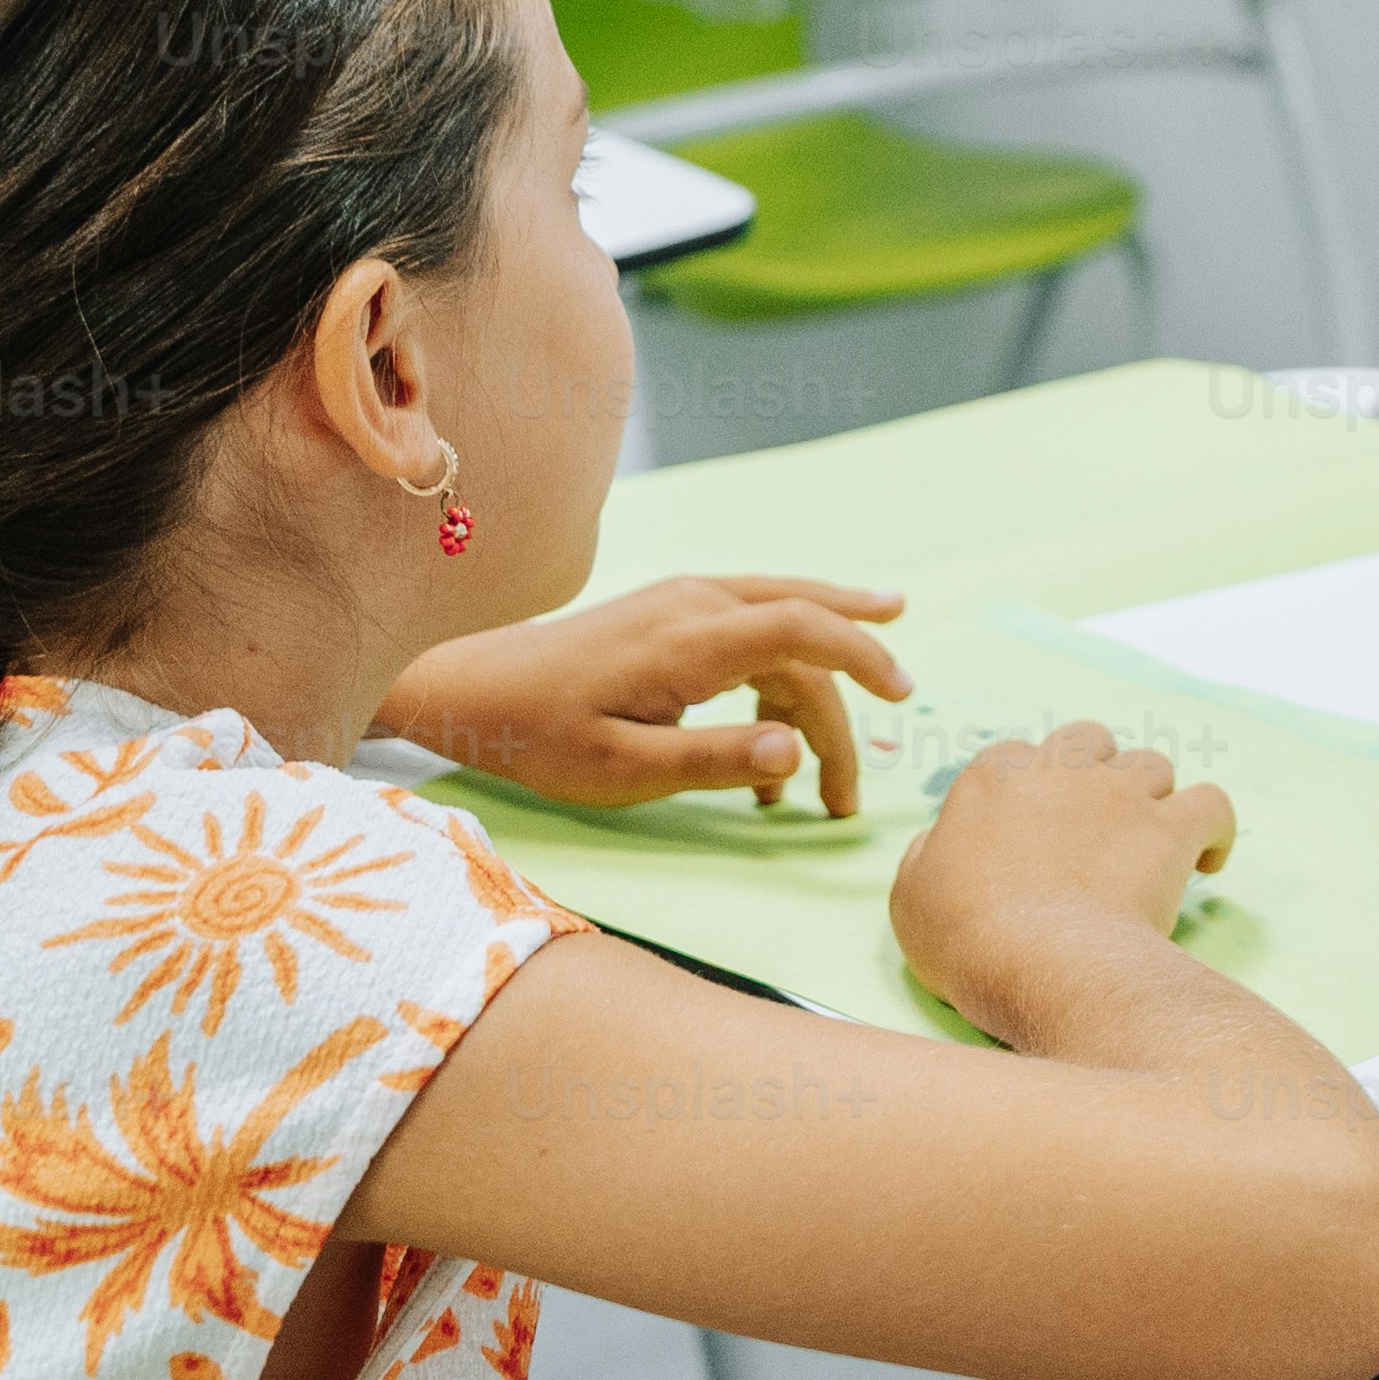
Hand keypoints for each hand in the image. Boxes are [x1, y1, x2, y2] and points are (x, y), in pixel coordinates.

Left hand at [380, 576, 909, 813]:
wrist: (477, 691)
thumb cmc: (544, 738)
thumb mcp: (625, 770)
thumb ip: (715, 760)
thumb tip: (796, 753)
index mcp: (689, 640)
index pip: (802, 628)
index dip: (862, 654)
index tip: (901, 694)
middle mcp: (696, 602)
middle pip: (807, 623)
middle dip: (852, 687)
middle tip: (860, 776)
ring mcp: (686, 599)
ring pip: (786, 622)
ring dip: (818, 691)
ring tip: (823, 780)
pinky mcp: (676, 610)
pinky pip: (755, 629)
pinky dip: (783, 678)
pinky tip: (778, 741)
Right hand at [887, 719, 1239, 1041]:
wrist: (1040, 960)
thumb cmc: (965, 936)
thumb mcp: (910, 897)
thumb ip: (927, 857)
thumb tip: (937, 845)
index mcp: (994, 776)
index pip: (1016, 757)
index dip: (1028, 793)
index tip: (1031, 833)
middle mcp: (1061, 769)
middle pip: (1089, 741)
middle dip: (1095, 772)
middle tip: (1092, 827)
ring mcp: (1121, 795)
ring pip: (1153, 764)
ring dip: (1152, 796)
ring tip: (1147, 843)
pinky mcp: (1170, 830)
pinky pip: (1212, 804)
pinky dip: (1213, 828)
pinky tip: (1207, 859)